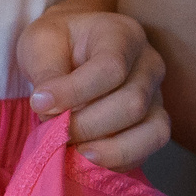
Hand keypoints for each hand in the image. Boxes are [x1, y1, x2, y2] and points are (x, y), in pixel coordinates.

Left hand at [15, 6, 170, 168]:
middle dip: (87, 125)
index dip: (75, 92)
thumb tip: (47, 106)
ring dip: (108, 149)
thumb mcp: (41, 43)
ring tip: (74, 151)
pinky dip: (118, 161)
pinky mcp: (153, 123)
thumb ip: (46, 71)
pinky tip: (89, 159)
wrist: (74, 50)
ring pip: (151, 130)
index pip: (111, 67)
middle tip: (53, 130)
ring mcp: (156, 95)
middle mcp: (149, 63)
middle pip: (132, 103)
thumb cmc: (58, 44)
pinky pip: (148, 149)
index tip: (38, 104)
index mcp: (123, 34)